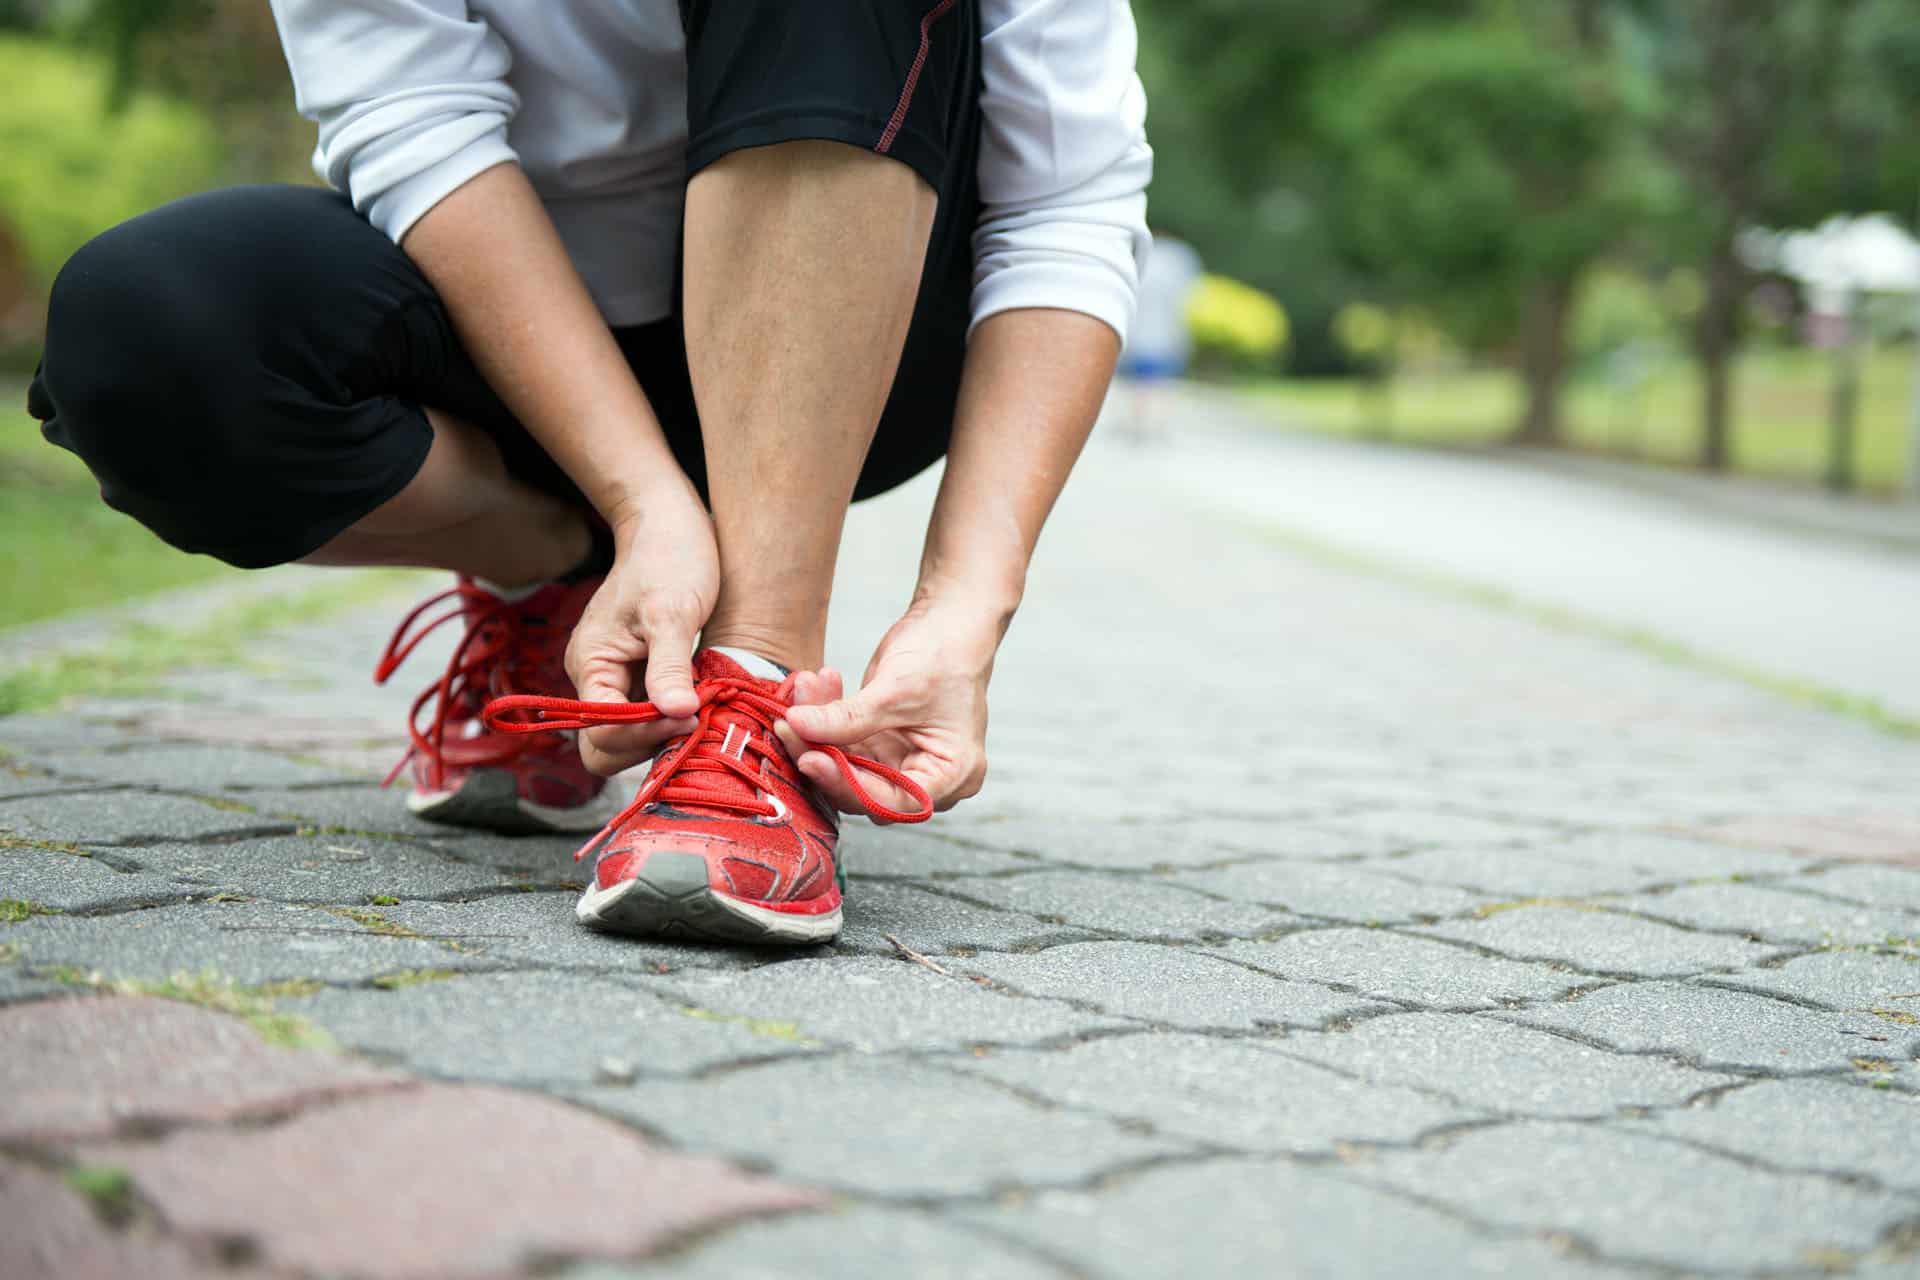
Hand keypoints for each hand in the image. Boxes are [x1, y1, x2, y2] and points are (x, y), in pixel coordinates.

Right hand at [565, 482, 719, 775]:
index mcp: (591, 664)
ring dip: (667, 732)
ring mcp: (620, 678)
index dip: (644, 735)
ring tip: (706, 709)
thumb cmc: (670, 558)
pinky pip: (652, 714)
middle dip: (651, 744)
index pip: (601, 733)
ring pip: (634, 736)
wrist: (671, 525)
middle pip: (609, 746)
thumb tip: (674, 713)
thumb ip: (669, 666)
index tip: (691, 716)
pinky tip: (706, 701)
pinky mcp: (643, 675)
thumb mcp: (673, 612)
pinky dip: (677, 716)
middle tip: (698, 722)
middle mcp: (597, 678)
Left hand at [775, 600, 996, 817]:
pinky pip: (841, 745)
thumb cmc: (944, 654)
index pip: (896, 801)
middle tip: (791, 725)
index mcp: (953, 774)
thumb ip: (848, 716)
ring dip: (817, 733)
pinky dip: (824, 720)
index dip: (850, 785)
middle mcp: (927, 777)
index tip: (811, 758)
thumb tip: (797, 725)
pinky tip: (814, 688)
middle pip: (864, 790)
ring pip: (845, 768)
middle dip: (824, 755)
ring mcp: (900, 762)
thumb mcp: (896, 688)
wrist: (947, 623)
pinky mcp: (878, 746)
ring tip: (805, 690)